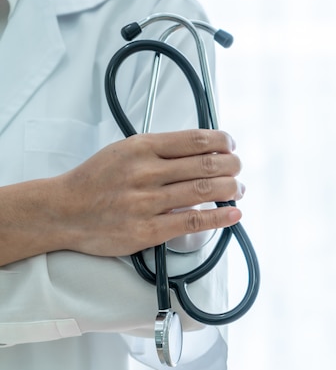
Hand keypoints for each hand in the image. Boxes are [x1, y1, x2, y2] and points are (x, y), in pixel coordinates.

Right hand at [52, 129, 243, 256]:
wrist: (63, 211)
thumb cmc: (95, 180)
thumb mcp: (125, 150)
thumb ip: (160, 149)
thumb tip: (200, 150)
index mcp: (142, 147)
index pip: (195, 139)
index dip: (222, 142)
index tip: (231, 146)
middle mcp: (146, 171)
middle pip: (204, 164)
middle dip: (231, 165)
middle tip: (238, 168)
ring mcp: (147, 202)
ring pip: (202, 191)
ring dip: (230, 189)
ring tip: (238, 189)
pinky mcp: (147, 230)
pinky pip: (191, 222)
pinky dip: (218, 217)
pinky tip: (233, 214)